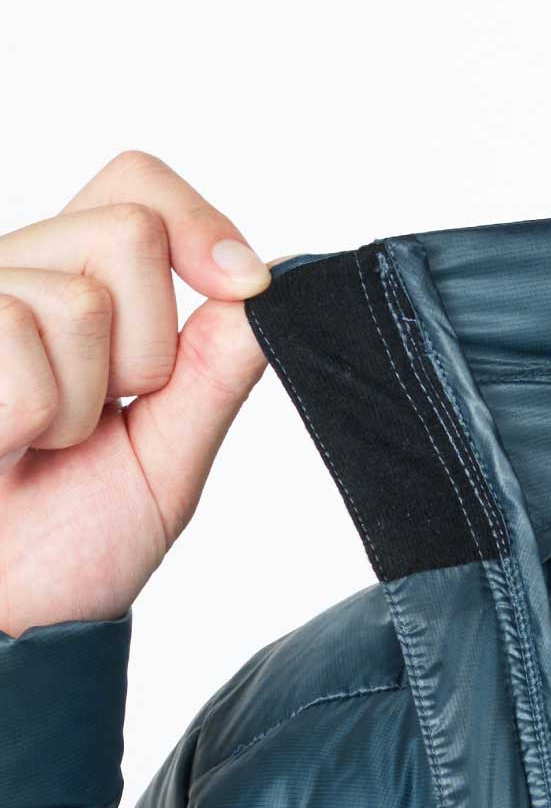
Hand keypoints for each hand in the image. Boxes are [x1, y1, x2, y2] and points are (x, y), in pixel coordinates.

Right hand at [0, 150, 280, 636]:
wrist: (5, 623)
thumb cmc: (67, 545)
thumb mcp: (170, 452)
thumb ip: (216, 368)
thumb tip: (268, 288)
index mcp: (75, 287)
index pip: (136, 184)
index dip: (197, 221)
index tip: (237, 285)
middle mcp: (13, 277)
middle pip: (128, 231)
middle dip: (145, 347)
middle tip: (94, 421)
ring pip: (78, 297)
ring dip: (77, 399)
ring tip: (36, 446)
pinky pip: (15, 342)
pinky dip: (25, 417)